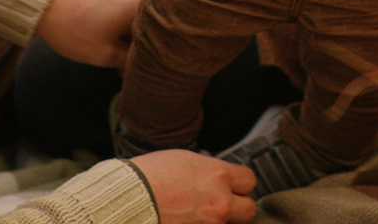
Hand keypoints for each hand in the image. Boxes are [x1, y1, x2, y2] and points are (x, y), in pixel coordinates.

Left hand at [36, 0, 152, 69]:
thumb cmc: (73, 26)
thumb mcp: (104, 54)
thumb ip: (132, 60)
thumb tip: (146, 65)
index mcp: (143, 2)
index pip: (166, 31)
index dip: (158, 52)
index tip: (144, 66)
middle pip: (160, 18)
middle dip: (148, 41)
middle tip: (129, 61)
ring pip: (149, 9)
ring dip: (140, 28)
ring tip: (121, 47)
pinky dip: (132, 15)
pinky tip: (116, 30)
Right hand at [131, 151, 255, 223]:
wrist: (128, 201)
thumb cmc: (150, 176)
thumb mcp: (186, 160)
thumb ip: (209, 170)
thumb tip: (218, 177)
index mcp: (217, 175)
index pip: (249, 180)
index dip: (240, 182)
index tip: (233, 184)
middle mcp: (219, 202)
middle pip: (248, 210)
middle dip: (238, 207)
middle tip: (223, 203)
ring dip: (218, 220)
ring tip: (198, 213)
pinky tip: (189, 221)